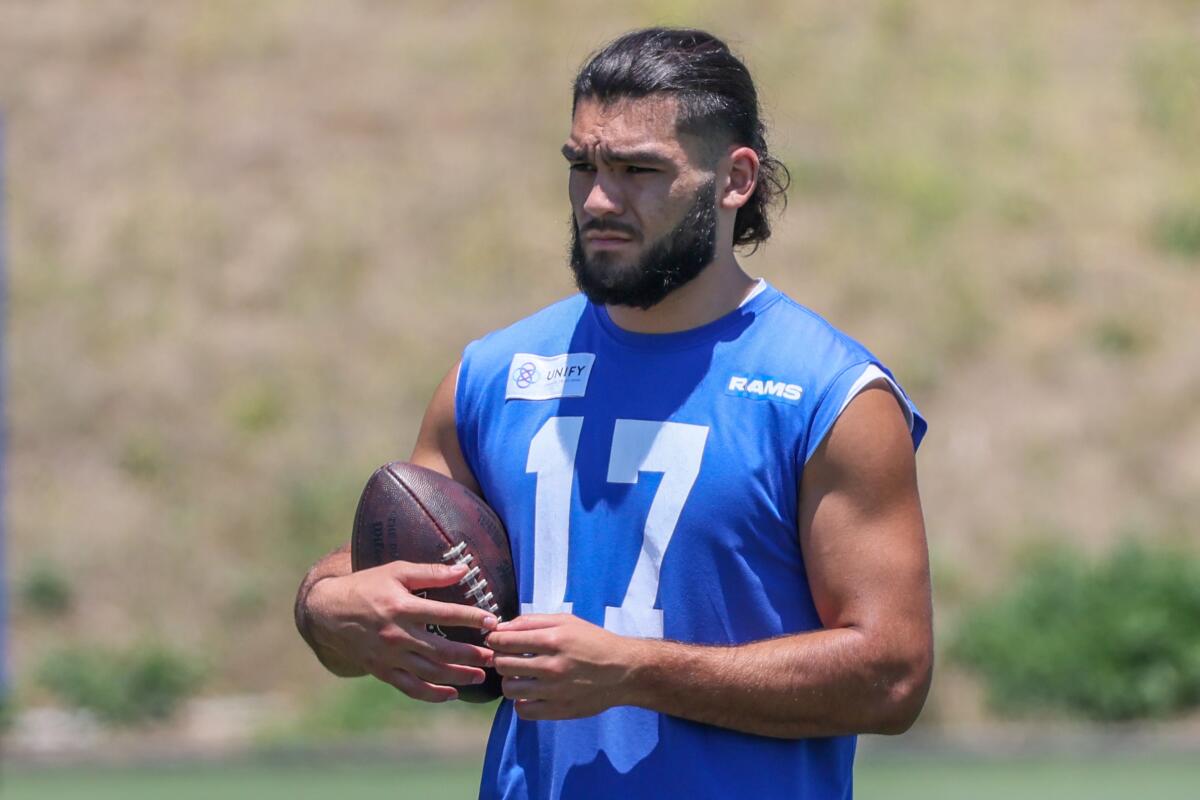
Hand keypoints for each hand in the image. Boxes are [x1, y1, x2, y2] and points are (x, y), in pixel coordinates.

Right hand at [306, 561, 497, 701]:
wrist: (328, 612)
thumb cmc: (367, 586)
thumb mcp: (396, 571)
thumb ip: (430, 572)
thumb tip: (463, 569)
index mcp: (402, 607)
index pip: (444, 613)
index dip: (471, 617)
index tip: (493, 621)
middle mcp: (396, 635)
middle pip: (441, 650)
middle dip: (471, 655)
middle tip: (494, 656)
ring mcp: (389, 656)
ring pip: (429, 672)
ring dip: (458, 676)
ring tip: (480, 676)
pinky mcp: (382, 671)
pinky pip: (410, 688)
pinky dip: (432, 694)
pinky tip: (452, 693)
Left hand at [486, 614, 640, 719]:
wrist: (624, 671)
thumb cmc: (593, 641)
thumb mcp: (567, 621)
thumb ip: (532, 621)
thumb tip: (500, 627)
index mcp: (553, 639)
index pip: (505, 640)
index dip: (494, 639)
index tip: (498, 641)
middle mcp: (552, 666)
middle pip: (503, 664)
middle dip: (501, 659)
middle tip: (510, 658)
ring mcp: (555, 691)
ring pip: (510, 689)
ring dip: (510, 681)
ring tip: (521, 676)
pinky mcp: (559, 710)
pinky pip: (523, 711)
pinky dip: (521, 702)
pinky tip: (531, 693)